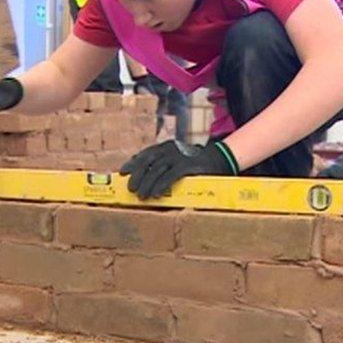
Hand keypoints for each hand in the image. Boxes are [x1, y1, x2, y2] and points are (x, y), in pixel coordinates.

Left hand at [120, 140, 238, 198]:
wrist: (219, 159)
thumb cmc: (196, 163)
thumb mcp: (178, 159)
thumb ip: (165, 165)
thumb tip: (146, 178)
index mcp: (166, 147)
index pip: (146, 154)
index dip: (133, 163)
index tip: (122, 173)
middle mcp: (170, 149)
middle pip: (147, 162)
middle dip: (137, 176)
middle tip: (131, 189)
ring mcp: (179, 156)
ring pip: (156, 170)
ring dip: (147, 183)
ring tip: (142, 196)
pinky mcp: (187, 166)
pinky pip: (170, 176)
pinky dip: (161, 185)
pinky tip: (156, 194)